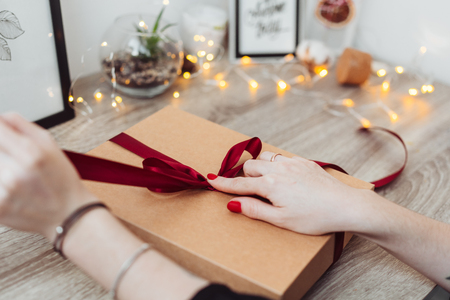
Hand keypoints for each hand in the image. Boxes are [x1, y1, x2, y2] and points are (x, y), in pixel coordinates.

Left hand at [0, 114, 95, 240]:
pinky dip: (0, 188)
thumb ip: (22, 126)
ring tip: (15, 177)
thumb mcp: (51, 145)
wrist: (69, 214)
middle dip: (2, 154)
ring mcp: (5, 192)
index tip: (0, 136)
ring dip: (1, 171)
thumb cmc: (62, 179)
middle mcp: (17, 171)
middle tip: (11, 160)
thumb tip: (0, 117)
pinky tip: (12, 191)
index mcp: (31, 152)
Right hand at [208, 152, 373, 234]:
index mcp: (270, 185)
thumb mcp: (281, 220)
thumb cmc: (314, 217)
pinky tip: (283, 176)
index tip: (210, 180)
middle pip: (250, 165)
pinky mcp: (305, 162)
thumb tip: (233, 204)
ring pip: (265, 157)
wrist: (345, 206)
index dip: (223, 183)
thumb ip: (255, 210)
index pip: (240, 183)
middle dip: (244, 175)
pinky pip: (282, 157)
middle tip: (245, 186)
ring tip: (263, 180)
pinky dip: (275, 164)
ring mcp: (293, 163)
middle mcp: (279, 169)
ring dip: (259, 166)